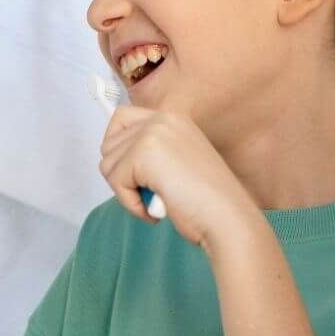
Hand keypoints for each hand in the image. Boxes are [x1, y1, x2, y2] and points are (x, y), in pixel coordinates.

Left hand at [97, 105, 249, 246]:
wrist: (226, 217)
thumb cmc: (207, 201)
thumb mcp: (175, 164)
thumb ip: (150, 153)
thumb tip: (112, 159)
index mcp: (172, 119)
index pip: (121, 119)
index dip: (118, 149)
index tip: (130, 173)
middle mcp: (162, 119)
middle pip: (109, 144)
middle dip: (121, 175)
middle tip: (148, 193)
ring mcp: (152, 133)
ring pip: (107, 164)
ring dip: (126, 191)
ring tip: (155, 201)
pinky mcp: (144, 153)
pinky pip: (115, 181)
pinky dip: (129, 203)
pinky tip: (154, 210)